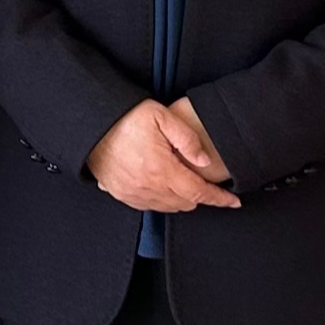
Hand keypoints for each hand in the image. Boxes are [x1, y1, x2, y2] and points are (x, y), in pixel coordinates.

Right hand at [86, 101, 240, 213]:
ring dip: (180, 198)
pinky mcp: (120, 193)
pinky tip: (160, 183)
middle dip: (199, 195)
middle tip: (201, 180)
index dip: (220, 199)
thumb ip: (188, 139)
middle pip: (185, 203)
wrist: (92, 123)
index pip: (199, 192)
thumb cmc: (125, 118)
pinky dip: (160, 199)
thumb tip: (204, 160)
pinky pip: (148, 205)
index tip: (233, 201)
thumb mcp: (162, 117)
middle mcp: (147, 187)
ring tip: (180, 179)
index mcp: (161, 169)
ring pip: (167, 207)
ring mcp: (132, 193)